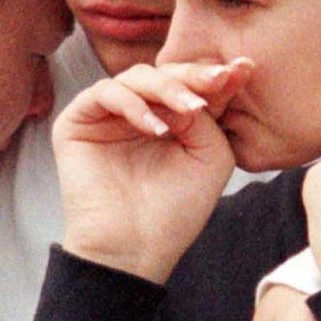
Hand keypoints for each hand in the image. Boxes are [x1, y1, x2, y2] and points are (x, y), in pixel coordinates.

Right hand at [52, 60, 250, 282]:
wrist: (133, 250)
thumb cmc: (174, 211)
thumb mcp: (210, 156)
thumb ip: (208, 114)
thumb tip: (194, 86)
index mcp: (167, 119)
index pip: (189, 85)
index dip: (214, 75)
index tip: (243, 69)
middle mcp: (136, 113)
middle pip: (163, 72)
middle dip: (194, 75)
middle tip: (218, 80)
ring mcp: (105, 116)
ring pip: (136, 76)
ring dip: (167, 89)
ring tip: (189, 111)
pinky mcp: (76, 122)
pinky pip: (104, 93)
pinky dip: (132, 104)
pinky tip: (155, 129)